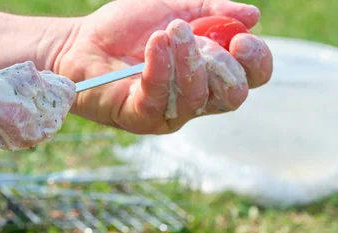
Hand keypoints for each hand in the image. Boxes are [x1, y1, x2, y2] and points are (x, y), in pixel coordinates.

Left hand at [54, 0, 272, 133]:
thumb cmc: (125, 29)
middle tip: (210, 40)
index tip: (243, 38)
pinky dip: (161, 68)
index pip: (249, 78)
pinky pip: (159, 99)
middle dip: (229, 67)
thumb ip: (211, 12)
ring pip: (197, 98)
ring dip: (189, 60)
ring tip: (170, 31)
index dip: (256, 62)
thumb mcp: (174, 9)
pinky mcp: (140, 117)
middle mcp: (193, 98)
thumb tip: (252, 16)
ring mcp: (167, 112)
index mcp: (208, 73)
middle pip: (233, 96)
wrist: (80, 42)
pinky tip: (156, 44)